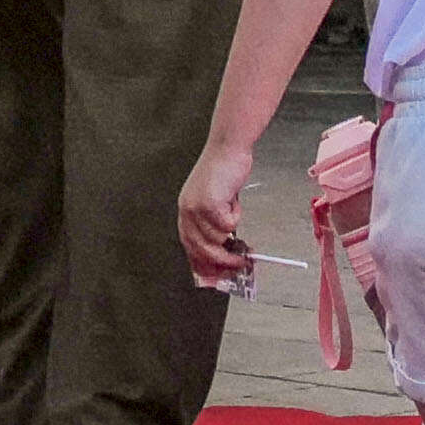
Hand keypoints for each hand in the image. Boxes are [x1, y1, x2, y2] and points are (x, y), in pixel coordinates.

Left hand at [175, 150, 256, 289]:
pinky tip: (234, 200)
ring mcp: (196, 208)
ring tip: (238, 224)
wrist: (227, 147)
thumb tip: (224, 249)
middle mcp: (186, 210)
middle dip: (222, 261)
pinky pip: (228, 225)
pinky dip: (236, 216)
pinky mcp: (210, 203)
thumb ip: (213, 222)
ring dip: (232, 234)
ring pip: (217, 238)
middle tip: (239, 265)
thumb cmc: (223, 170)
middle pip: (201, 249)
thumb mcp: (214, 199)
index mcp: (185, 210)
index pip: (189, 246)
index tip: (215, 277)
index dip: (202, 264)